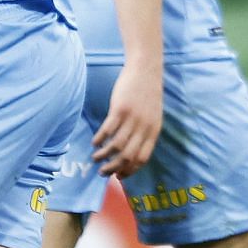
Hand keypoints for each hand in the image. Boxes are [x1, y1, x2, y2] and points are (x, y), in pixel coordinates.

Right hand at [93, 62, 161, 178]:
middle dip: (114, 167)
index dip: (129, 171)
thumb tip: (132, 151)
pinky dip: (99, 139)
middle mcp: (144, 128)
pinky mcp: (120, 109)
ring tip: (95, 158)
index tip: (119, 176)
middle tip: (103, 172)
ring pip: (116, 145)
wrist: (146, 71)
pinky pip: (107, 130)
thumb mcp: (153, 116)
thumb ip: (145, 133)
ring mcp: (132, 118)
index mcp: (153, 131)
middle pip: (128, 156)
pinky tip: (94, 142)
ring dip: (104, 155)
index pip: (142, 159)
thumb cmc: (147, 95)